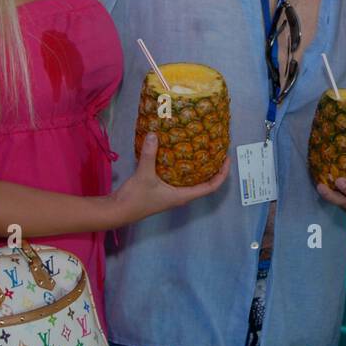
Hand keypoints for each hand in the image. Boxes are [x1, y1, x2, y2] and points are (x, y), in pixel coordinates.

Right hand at [112, 133, 228, 225]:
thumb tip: (153, 134)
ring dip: (198, 168)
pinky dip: (183, 167)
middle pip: (204, 183)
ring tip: (201, 150)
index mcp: (182, 195)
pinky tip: (178, 154)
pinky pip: (179, 177)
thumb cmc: (135, 199)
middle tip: (216, 151)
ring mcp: (171, 193)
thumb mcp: (144, 175)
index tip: (227, 159)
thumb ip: (149, 155)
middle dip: (212, 168)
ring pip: (191, 180)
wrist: (118, 211)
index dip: (222, 174)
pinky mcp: (162, 190)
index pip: (210, 187)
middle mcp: (180, 195)